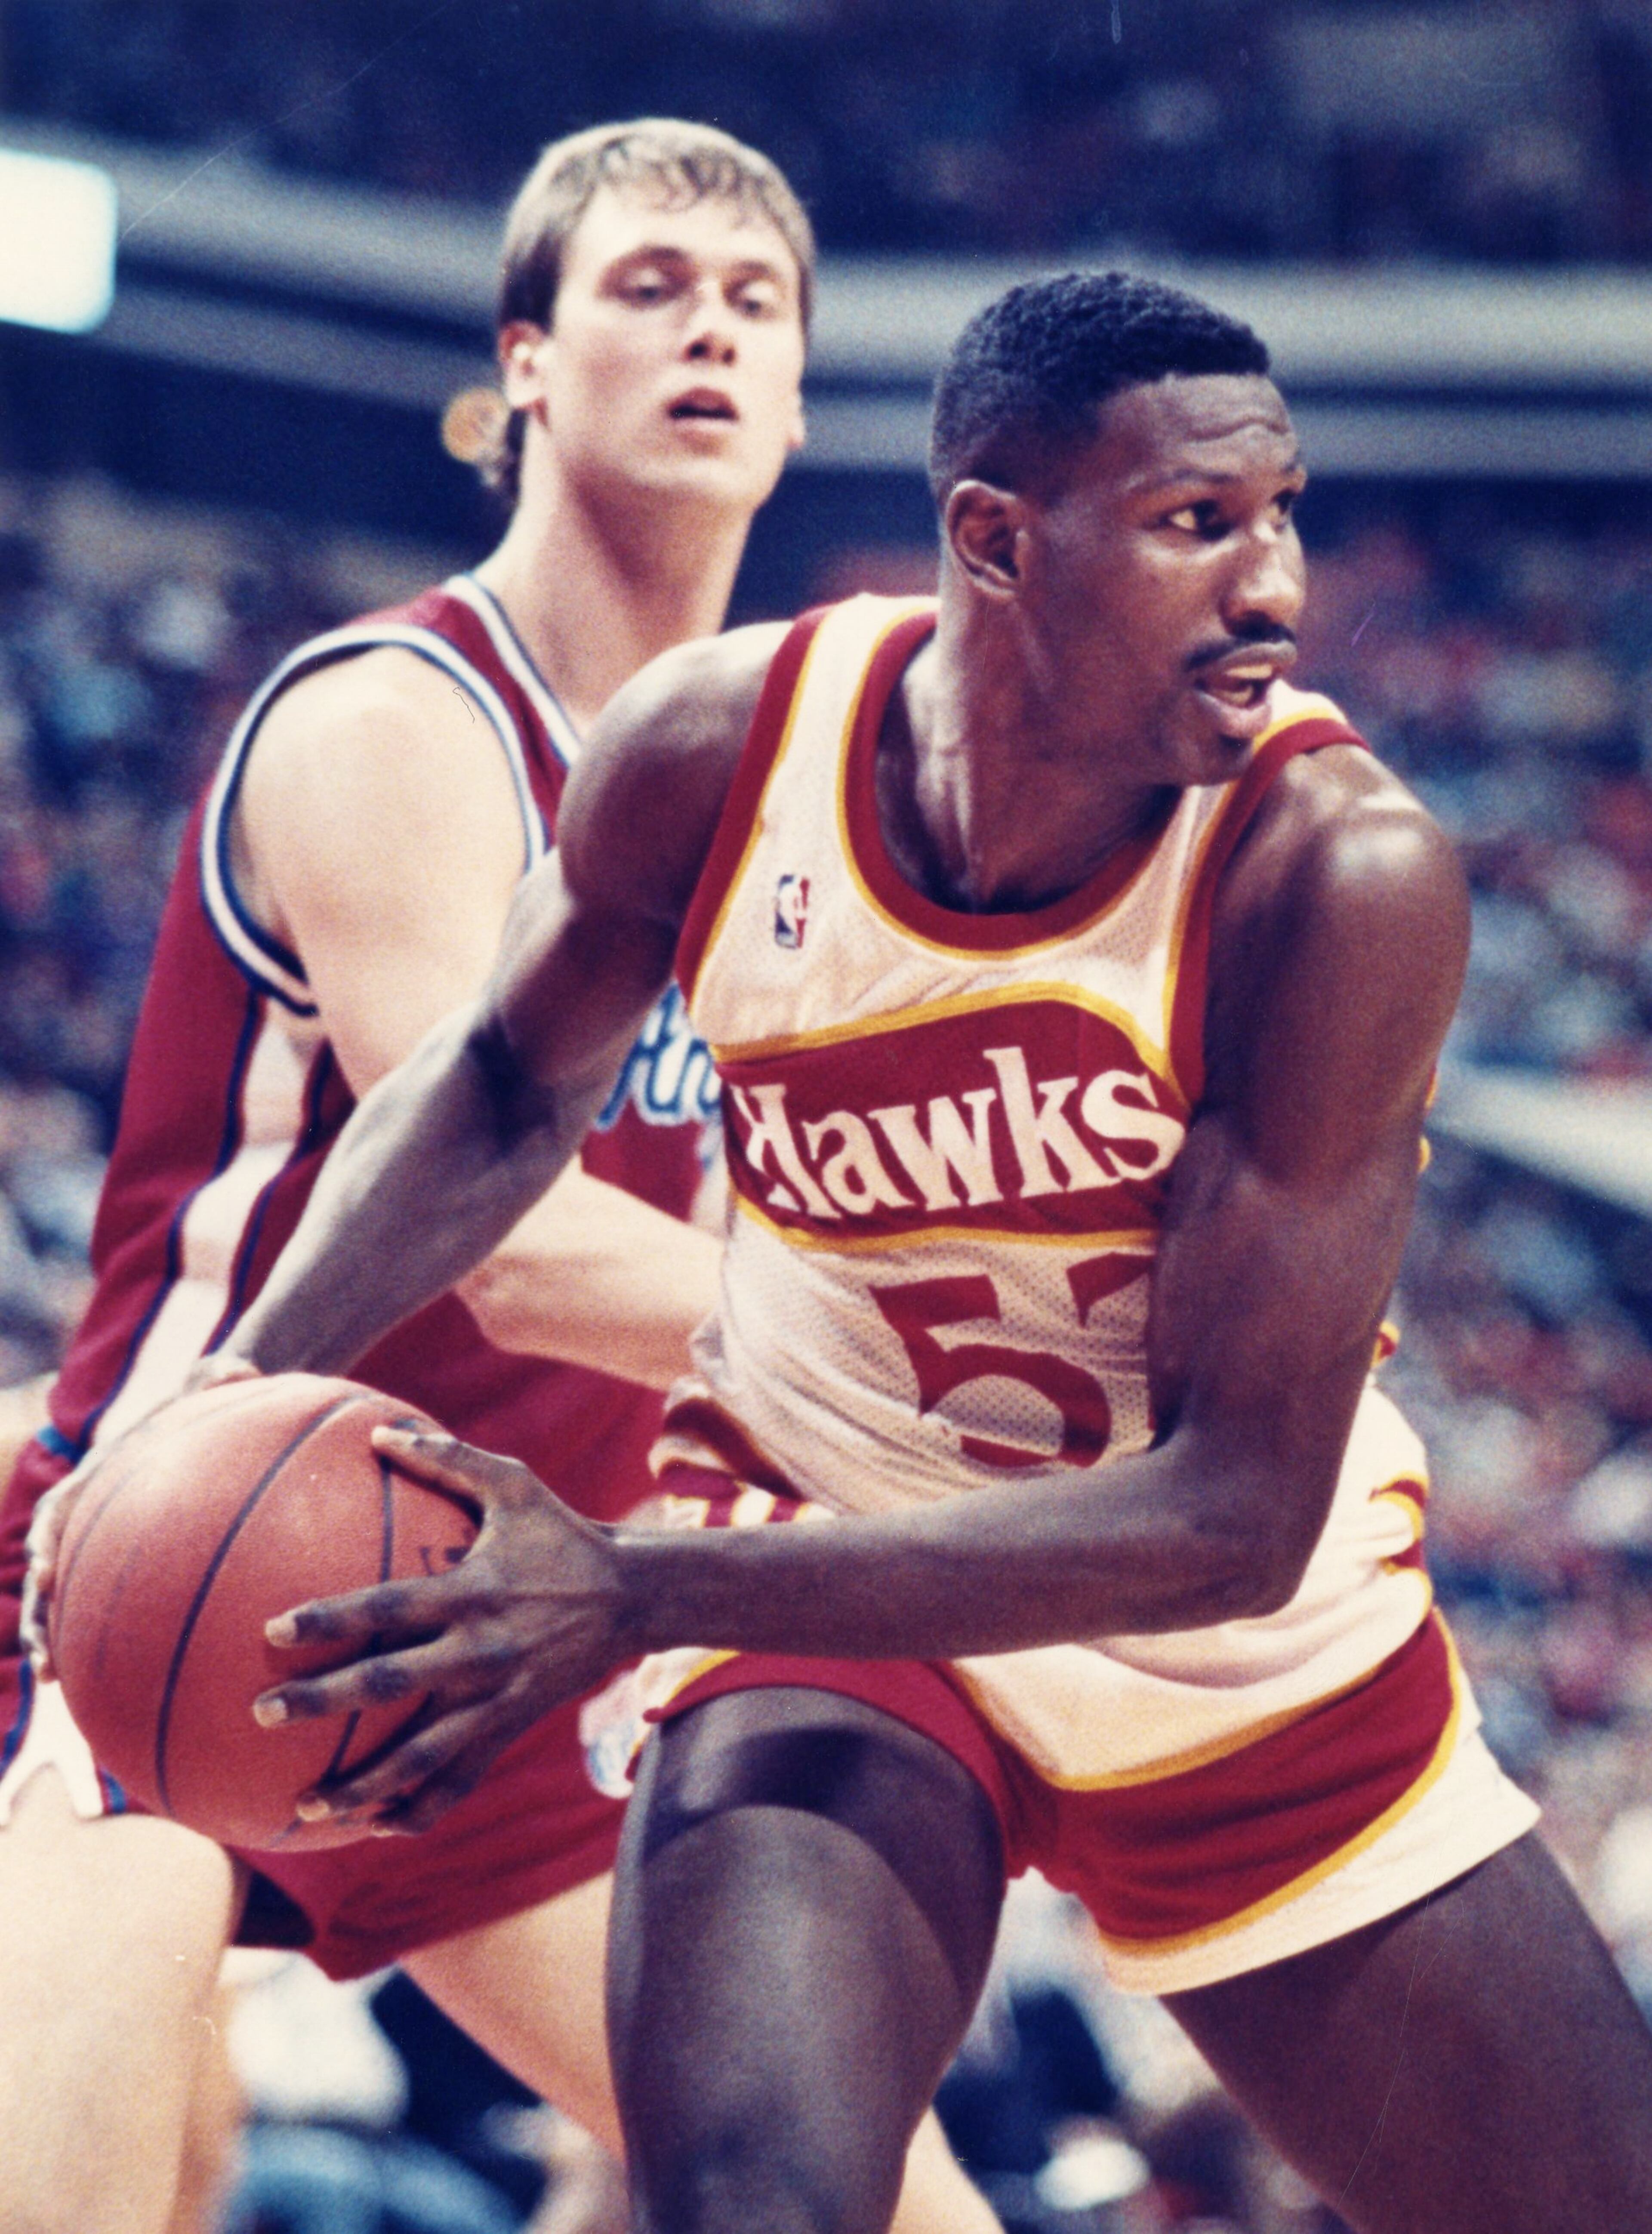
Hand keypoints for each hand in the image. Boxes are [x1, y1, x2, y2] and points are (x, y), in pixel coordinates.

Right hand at [21, 1355, 261, 1676]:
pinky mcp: (130, 1566)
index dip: (47, 1539)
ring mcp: (104, 1543)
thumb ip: (221, 1376)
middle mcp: (92, 1514)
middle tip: (41, 1655)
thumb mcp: (215, 1381)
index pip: (61, 1509)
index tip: (43, 1569)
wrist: (214, 1416)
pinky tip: (107, 1681)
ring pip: (66, 1596)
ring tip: (53, 1677)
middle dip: (39, 1610)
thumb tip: (240, 1365)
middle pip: (49, 1566)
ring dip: (52, 1635)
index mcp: (98, 1475)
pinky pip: (105, 1605)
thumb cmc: (212, 1399)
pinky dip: (99, 1639)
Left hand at [252, 1427, 631, 1833]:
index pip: (388, 1607)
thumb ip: (448, 1459)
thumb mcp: (515, 1485)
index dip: (331, 1619)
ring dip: (365, 1785)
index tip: (275, 1631)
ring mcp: (497, 1696)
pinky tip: (378, 1827)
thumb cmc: (562, 1534)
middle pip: (391, 1684)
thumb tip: (378, 1432)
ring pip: (423, 1755)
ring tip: (307, 1806)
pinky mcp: (512, 1726)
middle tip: (262, 1714)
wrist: (634, 1597)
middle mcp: (480, 1649)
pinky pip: (461, 1780)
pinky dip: (421, 1809)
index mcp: (472, 1591)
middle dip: (324, 1702)